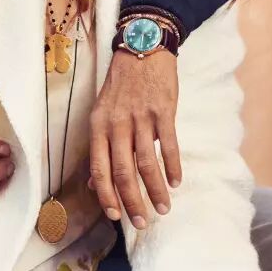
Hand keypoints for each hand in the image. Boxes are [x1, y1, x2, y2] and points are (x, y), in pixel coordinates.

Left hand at [88, 50, 180, 229]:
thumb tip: (95, 182)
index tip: (114, 215)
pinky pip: (168, 145)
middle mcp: (117, 122)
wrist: (141, 49)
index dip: (105, 193)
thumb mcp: (102, 112)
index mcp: (98, 124)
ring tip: (163, 207)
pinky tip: (176, 182)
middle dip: (132, 200)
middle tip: (141, 221)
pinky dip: (172, 166)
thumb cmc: (120, 85)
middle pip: (122, 170)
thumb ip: (100, 146)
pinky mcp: (163, 111)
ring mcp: (140, 117)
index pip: (98, 166)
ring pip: (146, 162)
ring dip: (155, 189)